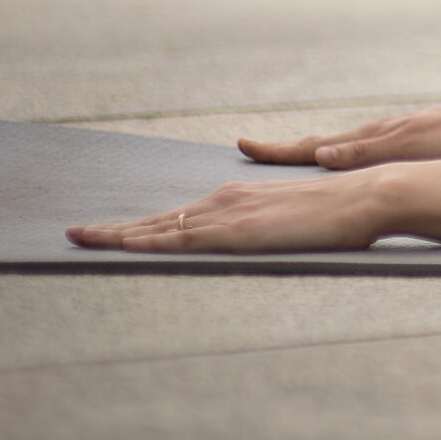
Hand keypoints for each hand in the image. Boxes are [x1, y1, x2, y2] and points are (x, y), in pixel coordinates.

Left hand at [67, 169, 394, 254]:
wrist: (366, 196)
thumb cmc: (343, 213)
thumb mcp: (297, 219)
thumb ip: (272, 227)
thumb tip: (268, 238)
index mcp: (240, 198)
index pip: (179, 216)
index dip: (143, 225)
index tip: (114, 231)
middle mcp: (227, 199)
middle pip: (158, 217)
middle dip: (114, 227)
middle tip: (74, 232)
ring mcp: (228, 212)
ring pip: (158, 226)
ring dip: (117, 233)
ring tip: (80, 237)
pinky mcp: (235, 229)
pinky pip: (178, 237)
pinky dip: (144, 240)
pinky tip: (120, 244)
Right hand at [238, 91, 440, 169]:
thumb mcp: (408, 149)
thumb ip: (364, 154)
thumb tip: (317, 157)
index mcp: (369, 137)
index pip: (312, 146)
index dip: (276, 150)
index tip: (242, 143)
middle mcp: (375, 133)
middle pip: (320, 143)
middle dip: (284, 150)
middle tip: (250, 149)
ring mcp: (392, 135)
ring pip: (341, 146)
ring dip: (312, 152)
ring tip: (289, 157)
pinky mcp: (411, 140)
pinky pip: (363, 149)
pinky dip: (342, 155)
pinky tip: (348, 162)